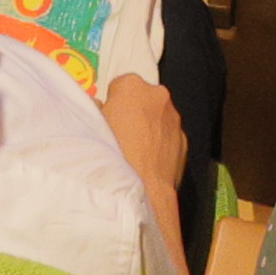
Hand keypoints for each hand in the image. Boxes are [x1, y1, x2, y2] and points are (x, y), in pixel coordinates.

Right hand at [97, 68, 187, 211]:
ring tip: (135, 152)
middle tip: (121, 134)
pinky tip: (148, 162)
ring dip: (149, 128)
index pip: (120, 85)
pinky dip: (161, 145)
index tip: (109, 117)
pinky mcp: (185, 142)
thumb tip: (99, 107)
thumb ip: (95, 108)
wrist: (142, 189)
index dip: (113, 102)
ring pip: (159, 117)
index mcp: (132, 86)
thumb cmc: (112, 154)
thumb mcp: (90, 125)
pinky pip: (169, 138)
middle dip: (134, 111)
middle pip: (143, 98)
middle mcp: (158, 96)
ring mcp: (175, 119)